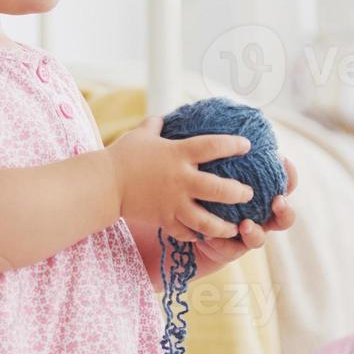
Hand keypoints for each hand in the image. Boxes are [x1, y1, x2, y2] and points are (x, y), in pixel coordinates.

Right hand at [106, 114, 254, 242]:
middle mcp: (181, 180)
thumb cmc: (122, 156)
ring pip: (207, 220)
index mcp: (178, 154)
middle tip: (248, 194)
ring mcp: (173, 203)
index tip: (247, 145)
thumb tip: (161, 117)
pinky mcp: (164, 219)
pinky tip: (202, 235)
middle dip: (239, 193)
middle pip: (219, 189)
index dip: (233, 145)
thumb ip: (155, 126)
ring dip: (223, 226)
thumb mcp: (140, 135)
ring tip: (234, 228)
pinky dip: (195, 235)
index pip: (213, 146)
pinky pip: (185, 232)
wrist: (104, 183)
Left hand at [185, 154, 297, 279]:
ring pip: (261, 238)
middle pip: (283, 214)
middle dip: (285, 209)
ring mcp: (245, 235)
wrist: (183, 224)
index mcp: (257, 191)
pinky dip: (224, 243)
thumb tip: (205, 116)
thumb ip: (210, 148)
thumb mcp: (204, 167)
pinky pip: (231, 249)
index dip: (288, 173)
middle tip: (277, 200)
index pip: (280, 182)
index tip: (282, 159)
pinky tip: (213, 236)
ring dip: (257, 232)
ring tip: (246, 225)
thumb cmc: (199, 189)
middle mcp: (257, 214)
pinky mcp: (228, 250)